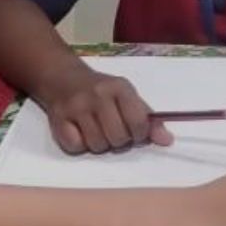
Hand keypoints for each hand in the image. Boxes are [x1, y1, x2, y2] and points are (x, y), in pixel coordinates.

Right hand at [35, 63, 168, 153]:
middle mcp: (99, 95)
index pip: (138, 122)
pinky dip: (79, 145)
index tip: (134, 132)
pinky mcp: (58, 119)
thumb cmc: (102, 91)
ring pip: (97, 145)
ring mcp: (77, 106)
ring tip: (96, 130)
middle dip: (119, 141)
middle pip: (118, 138)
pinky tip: (79, 132)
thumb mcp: (127, 97)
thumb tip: (168, 141)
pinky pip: (75, 147)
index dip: (139, 135)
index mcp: (120, 88)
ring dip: (99, 144)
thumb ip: (148, 118)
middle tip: (113, 131)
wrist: (63, 78)